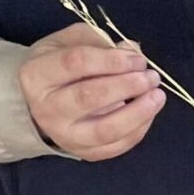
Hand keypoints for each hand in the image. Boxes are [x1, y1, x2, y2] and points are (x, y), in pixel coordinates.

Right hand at [21, 22, 163, 160]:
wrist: (44, 101)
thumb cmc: (60, 65)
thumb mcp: (71, 42)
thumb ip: (101, 42)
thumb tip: (133, 51)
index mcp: (36, 74)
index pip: (76, 63)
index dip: (112, 60)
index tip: (138, 59)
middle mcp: (46, 108)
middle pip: (89, 97)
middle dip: (127, 85)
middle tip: (151, 77)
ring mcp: (64, 135)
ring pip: (104, 129)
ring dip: (138, 112)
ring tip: (157, 96)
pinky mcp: (83, 153)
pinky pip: (115, 146)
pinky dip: (138, 130)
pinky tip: (149, 113)